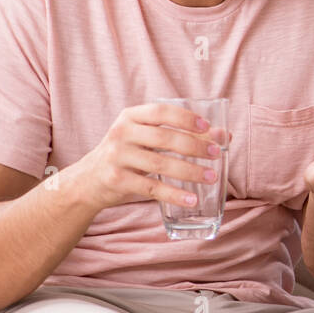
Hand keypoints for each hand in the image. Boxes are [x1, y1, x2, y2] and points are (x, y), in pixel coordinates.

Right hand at [70, 103, 231, 211]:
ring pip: (160, 164)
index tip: (207, 128)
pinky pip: (151, 188)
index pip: (160, 112)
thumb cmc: (127, 154)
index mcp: (130, 117)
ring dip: (190, 172)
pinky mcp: (117, 180)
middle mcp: (121, 133)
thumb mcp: (147, 138)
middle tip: (216, 154)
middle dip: (195, 146)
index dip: (185, 118)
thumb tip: (225, 135)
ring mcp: (117, 157)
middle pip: (164, 138)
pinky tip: (192, 200)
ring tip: (212, 178)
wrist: (88, 181)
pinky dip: (174, 195)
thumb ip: (181, 134)